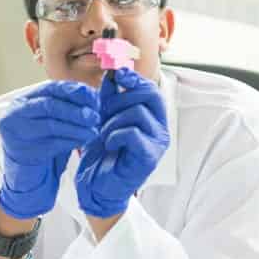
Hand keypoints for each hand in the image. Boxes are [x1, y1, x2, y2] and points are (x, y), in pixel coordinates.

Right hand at [0, 81, 99, 219]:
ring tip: (94, 130)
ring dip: (76, 126)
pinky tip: (84, 140)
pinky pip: (51, 143)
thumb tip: (94, 95)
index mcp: (23, 101)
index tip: (94, 97)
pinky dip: (71, 140)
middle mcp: (14, 113)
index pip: (51, 88)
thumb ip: (67, 106)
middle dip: (76, 110)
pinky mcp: (22, 151)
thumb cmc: (44, 145)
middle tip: (95, 116)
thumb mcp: (54, 120)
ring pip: (51, 124)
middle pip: (50, 105)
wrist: (29, 178)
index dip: (74, 91)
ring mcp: (15, 132)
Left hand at [76, 68, 169, 217]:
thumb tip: (114, 72)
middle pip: (148, 95)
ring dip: (112, 120)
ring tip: (103, 134)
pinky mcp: (149, 157)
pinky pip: (132, 133)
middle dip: (120, 99)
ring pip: (137, 112)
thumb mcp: (105, 118)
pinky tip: (109, 144)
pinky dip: (115, 135)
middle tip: (103, 113)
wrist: (97, 186)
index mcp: (153, 118)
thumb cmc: (103, 154)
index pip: (151, 89)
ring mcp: (157, 144)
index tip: (117, 74)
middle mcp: (161, 129)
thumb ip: (111, 97)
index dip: (134, 79)